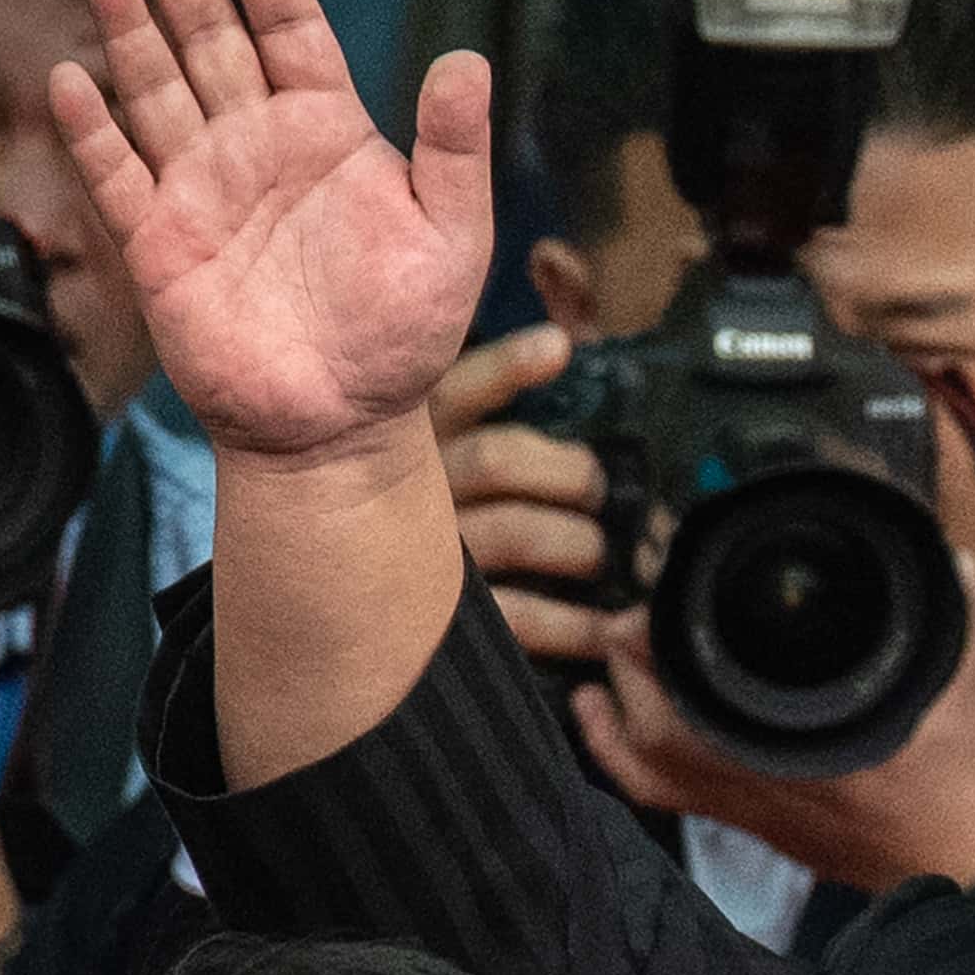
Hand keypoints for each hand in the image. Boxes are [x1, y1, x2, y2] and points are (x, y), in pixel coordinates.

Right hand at [51, 0, 489, 459]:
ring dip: (129, 28)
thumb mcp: (453, 237)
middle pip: (210, 40)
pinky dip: (94, 130)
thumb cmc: (402, 337)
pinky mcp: (161, 244)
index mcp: (328, 135)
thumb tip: (469, 61)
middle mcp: (258, 149)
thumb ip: (454, 149)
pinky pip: (117, 175)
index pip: (291, 31)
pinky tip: (73, 80)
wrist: (341, 423)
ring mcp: (204, 191)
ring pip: (157, 89)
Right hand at [427, 326, 615, 661]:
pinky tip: (616, 627)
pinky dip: (578, 625)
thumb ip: (481, 405)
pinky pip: (522, 615)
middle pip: (497, 459)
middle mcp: (412, 493)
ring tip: (618, 556)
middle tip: (617, 496)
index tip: (556, 349)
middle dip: (576, 475)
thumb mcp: (432, 454)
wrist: (355, 625)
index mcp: (413, 444)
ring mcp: (426, 557)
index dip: (506, 368)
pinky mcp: (445, 622)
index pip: (456, 389)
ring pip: (517, 532)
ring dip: (583, 542)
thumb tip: (562, 348)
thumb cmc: (418, 529)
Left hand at [571, 563, 974, 890]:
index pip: (708, 675)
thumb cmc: (956, 783)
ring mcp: (739, 801)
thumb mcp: (963, 687)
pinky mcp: (736, 818)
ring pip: (641, 755)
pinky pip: (650, 789)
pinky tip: (598, 713)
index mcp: (808, 740)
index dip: (674, 621)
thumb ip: (956, 613)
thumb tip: (949, 554)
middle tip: (642, 605)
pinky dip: (612, 750)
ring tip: (610, 653)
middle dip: (637, 651)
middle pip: (657, 714)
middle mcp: (757, 775)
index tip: (673, 579)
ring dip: (615, 699)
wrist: (948, 868)